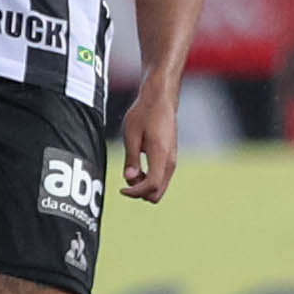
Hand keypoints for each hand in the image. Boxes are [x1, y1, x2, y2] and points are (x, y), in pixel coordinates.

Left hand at [120, 78, 178, 202]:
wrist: (161, 100)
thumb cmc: (144, 113)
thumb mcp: (131, 135)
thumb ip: (131, 159)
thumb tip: (129, 179)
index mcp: (160, 154)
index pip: (151, 186)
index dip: (135, 192)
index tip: (121, 189)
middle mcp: (170, 161)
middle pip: (157, 193)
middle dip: (139, 192)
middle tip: (127, 176)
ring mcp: (172, 160)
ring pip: (160, 187)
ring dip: (144, 185)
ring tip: (132, 168)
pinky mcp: (171, 158)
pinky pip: (162, 178)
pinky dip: (150, 179)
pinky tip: (140, 166)